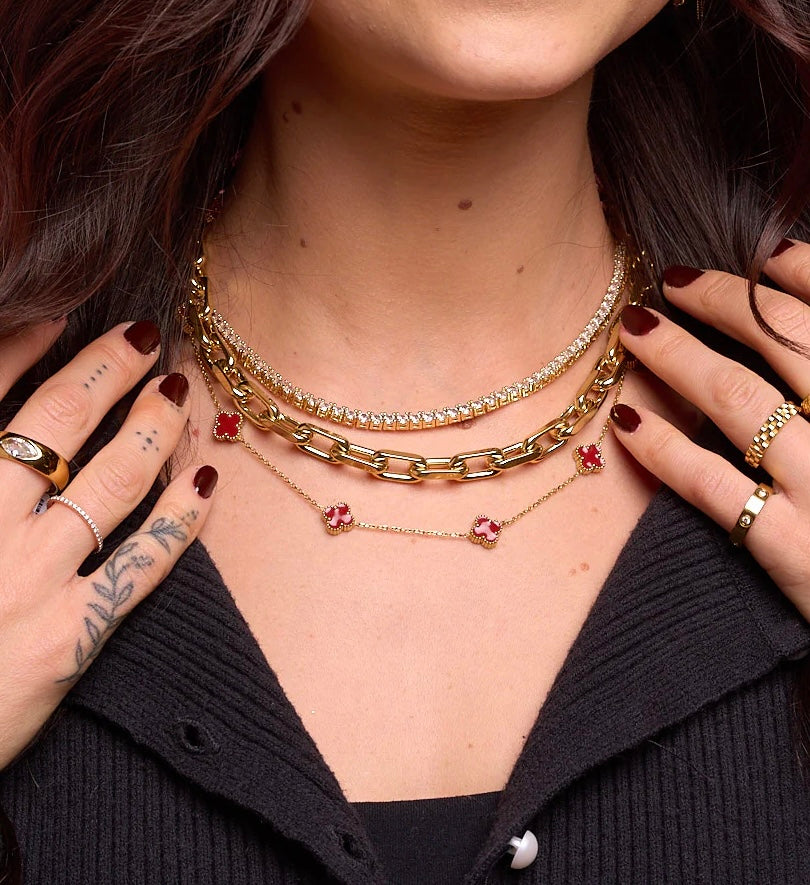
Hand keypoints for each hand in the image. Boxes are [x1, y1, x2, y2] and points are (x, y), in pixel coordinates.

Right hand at [0, 320, 216, 768]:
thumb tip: (8, 436)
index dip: (23, 347)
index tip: (62, 314)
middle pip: (56, 424)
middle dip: (105, 370)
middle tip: (144, 336)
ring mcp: (32, 581)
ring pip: (113, 481)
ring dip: (153, 429)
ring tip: (177, 392)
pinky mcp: (73, 636)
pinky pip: (146, 562)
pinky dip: (183, 517)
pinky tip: (209, 479)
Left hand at [611, 240, 809, 618]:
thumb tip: (795, 323)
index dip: (803, 276)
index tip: (762, 255)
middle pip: (785, 344)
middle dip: (725, 301)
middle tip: (674, 280)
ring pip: (739, 400)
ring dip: (679, 355)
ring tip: (637, 328)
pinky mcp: (794, 549)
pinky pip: (712, 485)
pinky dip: (664, 448)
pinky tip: (627, 421)